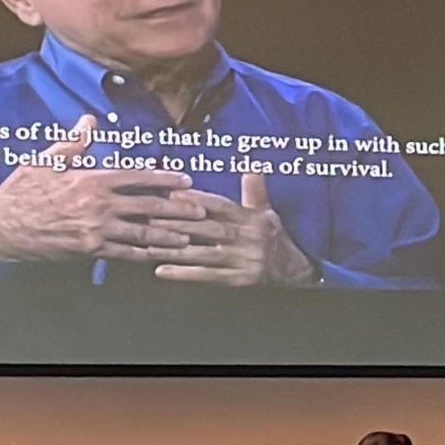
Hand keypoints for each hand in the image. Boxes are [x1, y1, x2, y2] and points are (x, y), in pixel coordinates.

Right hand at [0, 116, 202, 263]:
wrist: (0, 229)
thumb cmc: (20, 192)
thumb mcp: (45, 160)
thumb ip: (73, 143)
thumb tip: (89, 122)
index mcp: (90, 179)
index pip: (136, 176)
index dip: (164, 178)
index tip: (185, 179)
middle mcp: (98, 205)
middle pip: (147, 206)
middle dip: (178, 209)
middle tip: (202, 210)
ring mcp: (95, 230)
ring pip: (141, 233)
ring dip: (168, 235)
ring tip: (190, 236)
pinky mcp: (89, 251)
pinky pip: (124, 253)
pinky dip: (144, 255)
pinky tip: (160, 256)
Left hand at [150, 173, 315, 286]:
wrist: (295, 271)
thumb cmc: (275, 238)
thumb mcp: (268, 212)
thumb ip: (255, 189)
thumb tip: (251, 164)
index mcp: (250, 219)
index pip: (221, 206)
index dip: (197, 200)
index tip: (173, 194)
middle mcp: (245, 238)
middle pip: (208, 229)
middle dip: (178, 224)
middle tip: (150, 219)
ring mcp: (241, 260)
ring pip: (203, 254)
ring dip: (175, 250)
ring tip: (149, 246)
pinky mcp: (237, 280)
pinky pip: (207, 276)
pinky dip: (183, 274)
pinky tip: (162, 271)